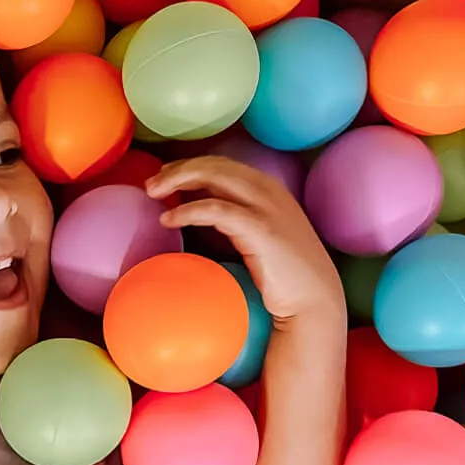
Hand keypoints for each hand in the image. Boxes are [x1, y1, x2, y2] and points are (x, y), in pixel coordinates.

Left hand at [147, 157, 344, 326]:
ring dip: (178, 180)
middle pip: (215, 165)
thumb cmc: (284, 275)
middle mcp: (268, 189)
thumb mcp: (259, 237)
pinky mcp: (259, 228)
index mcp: (268, 188)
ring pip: (214, 176)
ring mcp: (266, 206)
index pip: (223, 164)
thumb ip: (236, 219)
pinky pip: (215, 209)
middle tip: (151, 184)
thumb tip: (200, 212)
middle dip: (179, 169)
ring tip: (152, 193)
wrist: (313, 300)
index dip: (191, 166)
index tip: (165, 176)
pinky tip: (169, 219)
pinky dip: (188, 210)